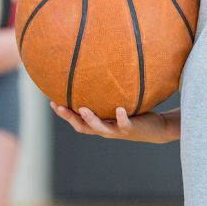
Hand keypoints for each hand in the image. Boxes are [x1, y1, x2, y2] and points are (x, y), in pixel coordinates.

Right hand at [50, 103, 169, 143]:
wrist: (155, 129)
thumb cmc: (134, 115)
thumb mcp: (117, 105)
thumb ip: (107, 97)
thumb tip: (97, 74)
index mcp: (100, 125)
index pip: (77, 121)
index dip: (64, 114)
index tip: (51, 102)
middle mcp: (106, 130)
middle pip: (83, 127)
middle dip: (70, 118)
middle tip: (58, 106)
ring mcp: (117, 131)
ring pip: (100, 129)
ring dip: (91, 119)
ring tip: (83, 109)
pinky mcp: (131, 129)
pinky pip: (125, 124)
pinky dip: (121, 118)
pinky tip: (119, 109)